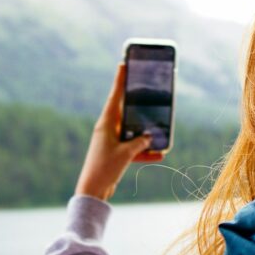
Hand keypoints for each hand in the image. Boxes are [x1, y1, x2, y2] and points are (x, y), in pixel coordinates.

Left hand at [75, 63, 164, 200]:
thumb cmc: (105, 168)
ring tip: (161, 128)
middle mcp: (107, 129)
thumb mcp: (126, 154)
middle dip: (137, 104)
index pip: (114, 96)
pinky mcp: (115, 153)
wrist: (93, 191)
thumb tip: (150, 136)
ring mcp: (111, 141)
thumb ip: (140, 142)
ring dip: (145, 132)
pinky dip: (144, 151)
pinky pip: (133, 147)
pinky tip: (159, 154)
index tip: (123, 64)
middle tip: (147, 90)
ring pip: (131, 130)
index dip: (120, 80)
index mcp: (106, 123)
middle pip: (125, 111)